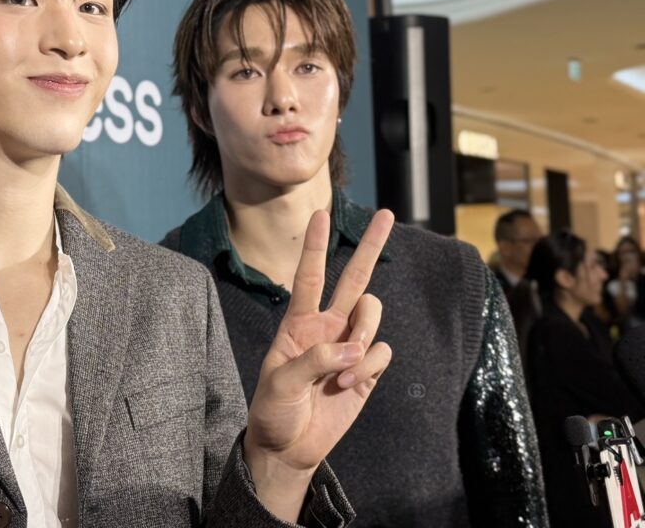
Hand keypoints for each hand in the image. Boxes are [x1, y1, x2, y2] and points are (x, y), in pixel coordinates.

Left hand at [244, 209, 393, 519]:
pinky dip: (369, 366)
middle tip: (387, 214)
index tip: (321, 213)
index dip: (315, 245)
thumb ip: (314, 360)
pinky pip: (381, 351)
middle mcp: (327, 327)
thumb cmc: (274, 410)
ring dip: (363, 337)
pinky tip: (349, 386)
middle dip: (370, 246)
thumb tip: (352, 348)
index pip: (309, 276)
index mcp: (298, 323)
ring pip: (372, 314)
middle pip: (354, 278)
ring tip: (342, 373)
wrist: (288, 448)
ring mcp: (349, 347)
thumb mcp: (280, 383)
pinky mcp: (366, 370)